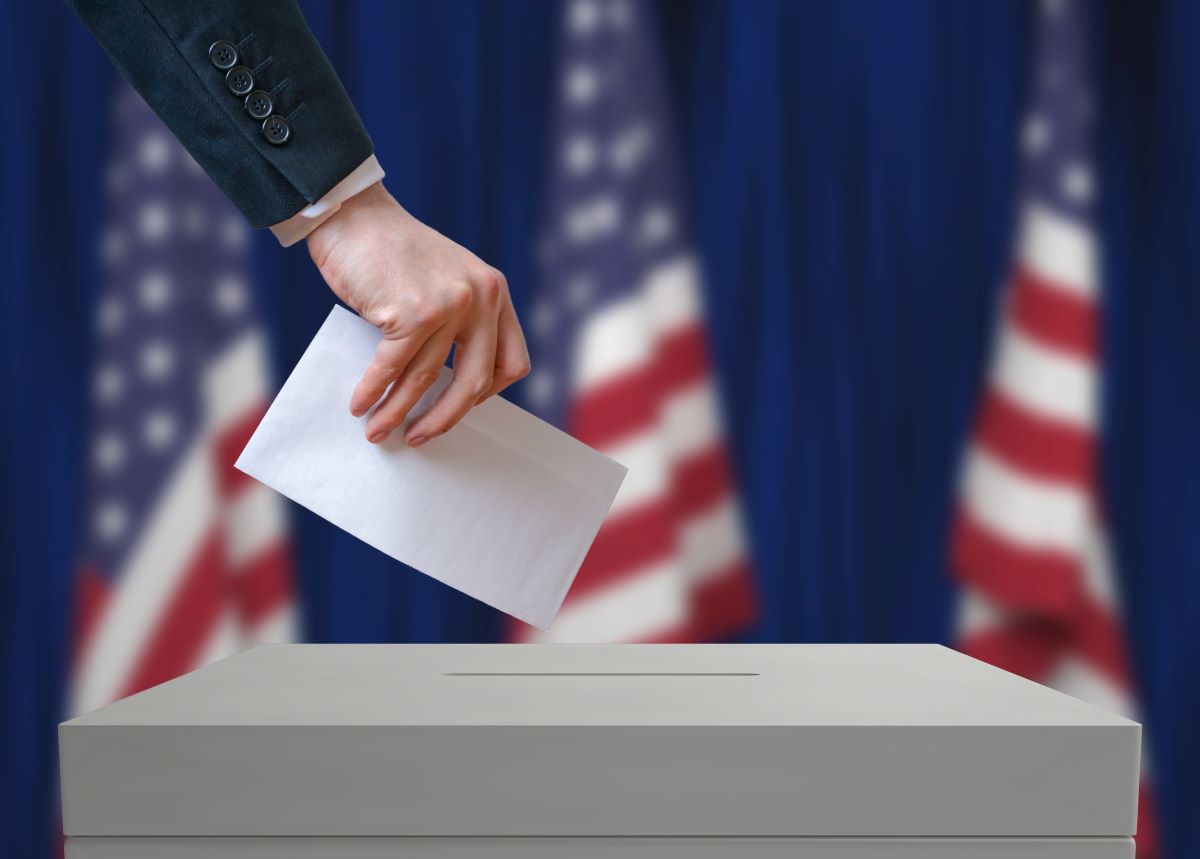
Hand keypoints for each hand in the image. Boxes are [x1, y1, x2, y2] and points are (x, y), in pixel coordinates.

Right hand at [306, 182, 529, 445]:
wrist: (354, 215)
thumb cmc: (393, 254)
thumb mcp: (448, 280)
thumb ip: (459, 322)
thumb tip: (445, 389)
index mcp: (495, 292)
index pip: (513, 362)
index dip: (488, 394)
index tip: (459, 405)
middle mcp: (481, 298)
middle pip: (475, 382)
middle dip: (444, 419)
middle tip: (419, 437)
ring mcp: (448, 305)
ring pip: (426, 379)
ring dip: (397, 412)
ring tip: (378, 431)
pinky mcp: (411, 312)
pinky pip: (392, 368)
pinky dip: (373, 392)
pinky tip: (360, 404)